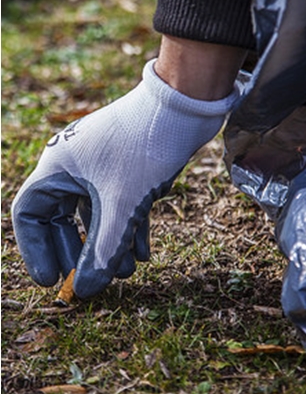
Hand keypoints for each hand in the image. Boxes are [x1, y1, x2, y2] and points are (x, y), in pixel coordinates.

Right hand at [11, 59, 235, 298]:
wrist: (186, 104)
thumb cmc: (146, 147)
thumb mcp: (123, 204)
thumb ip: (104, 249)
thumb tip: (86, 290)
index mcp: (57, 167)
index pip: (30, 214)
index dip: (37, 249)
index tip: (51, 280)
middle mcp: (74, 164)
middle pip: (62, 216)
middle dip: (77, 251)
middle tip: (88, 281)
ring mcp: (103, 164)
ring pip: (96, 212)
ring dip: (107, 243)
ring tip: (125, 274)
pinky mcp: (130, 165)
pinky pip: (120, 203)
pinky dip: (128, 228)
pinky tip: (142, 254)